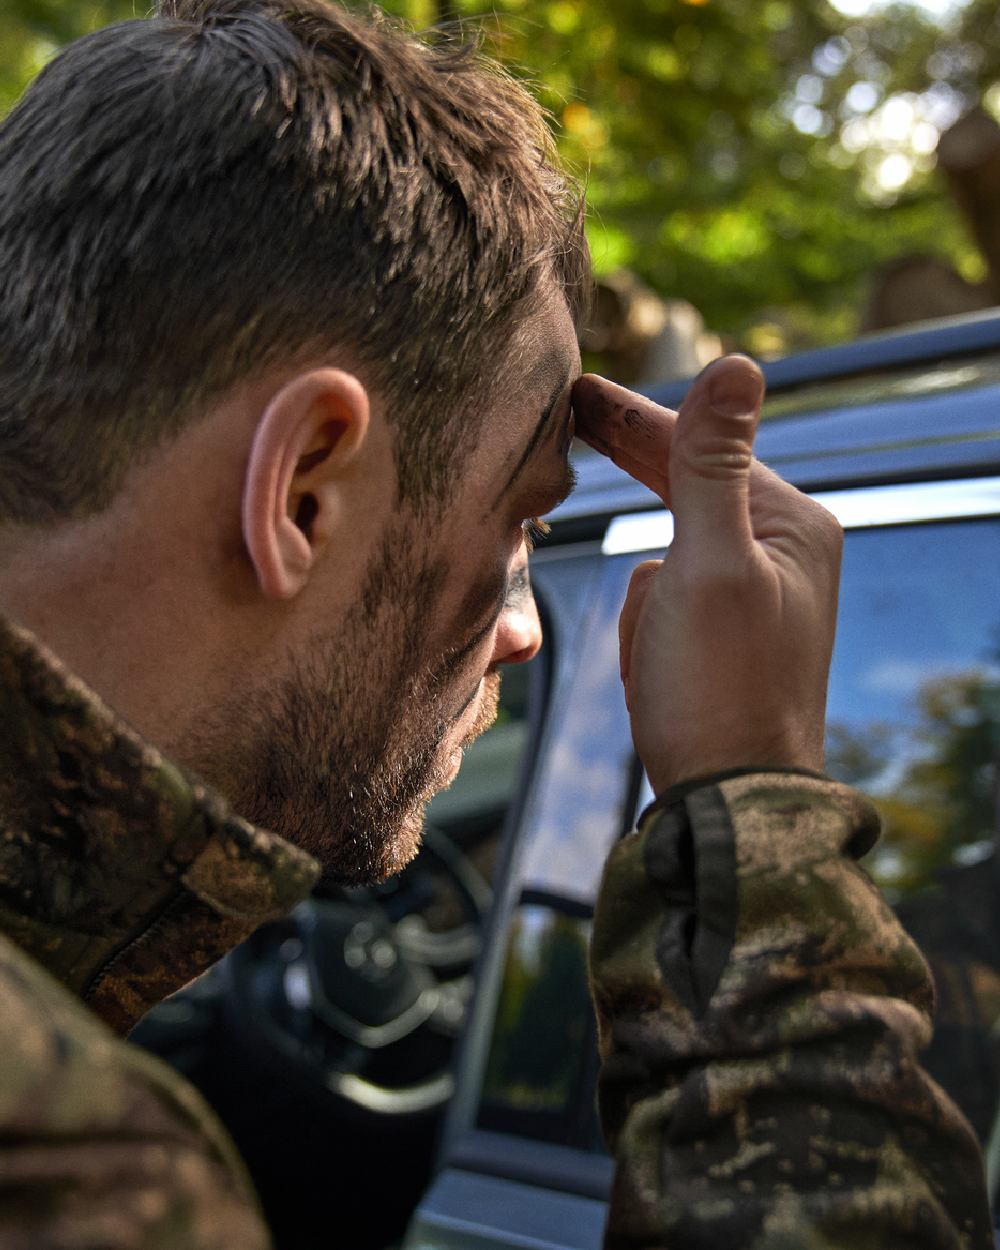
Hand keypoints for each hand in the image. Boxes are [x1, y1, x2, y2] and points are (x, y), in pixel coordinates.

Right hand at [572, 356, 841, 795]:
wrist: (727, 805)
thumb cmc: (719, 689)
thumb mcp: (710, 566)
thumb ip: (712, 466)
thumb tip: (739, 365)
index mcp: (794, 526)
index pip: (701, 447)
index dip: (634, 416)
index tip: (576, 387)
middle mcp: (781, 553)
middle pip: (687, 491)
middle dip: (634, 483)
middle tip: (573, 413)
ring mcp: (750, 596)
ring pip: (663, 559)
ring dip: (643, 606)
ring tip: (656, 659)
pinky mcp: (721, 637)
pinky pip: (661, 607)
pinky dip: (646, 634)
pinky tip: (655, 677)